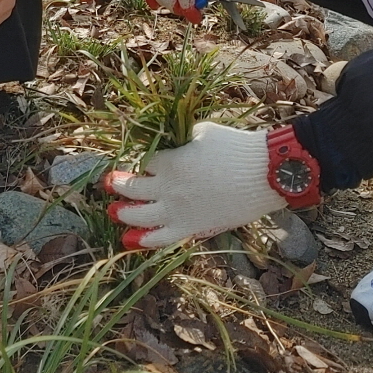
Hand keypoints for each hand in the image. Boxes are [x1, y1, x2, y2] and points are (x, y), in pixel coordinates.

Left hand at [103, 122, 281, 248]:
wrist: (263, 174)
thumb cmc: (235, 148)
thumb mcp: (202, 132)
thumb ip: (181, 139)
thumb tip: (171, 141)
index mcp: (168, 161)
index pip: (142, 162)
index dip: (137, 162)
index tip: (136, 162)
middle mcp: (167, 187)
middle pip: (133, 188)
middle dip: (118, 185)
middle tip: (109, 183)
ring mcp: (177, 210)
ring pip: (140, 216)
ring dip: (123, 213)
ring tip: (112, 211)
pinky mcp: (191, 227)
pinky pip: (161, 238)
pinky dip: (143, 240)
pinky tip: (130, 241)